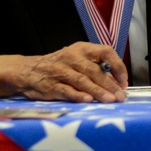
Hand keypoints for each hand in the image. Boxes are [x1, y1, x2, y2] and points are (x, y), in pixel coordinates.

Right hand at [0, 43, 126, 101]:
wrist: (26, 71)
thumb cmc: (58, 67)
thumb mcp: (76, 60)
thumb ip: (94, 69)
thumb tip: (116, 83)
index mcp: (82, 49)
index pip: (105, 51)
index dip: (117, 66)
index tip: (124, 82)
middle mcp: (72, 57)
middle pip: (95, 70)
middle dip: (109, 84)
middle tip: (120, 97)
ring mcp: (60, 71)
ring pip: (82, 80)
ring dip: (97, 91)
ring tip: (109, 100)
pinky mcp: (50, 85)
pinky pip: (66, 90)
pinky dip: (77, 96)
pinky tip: (88, 101)